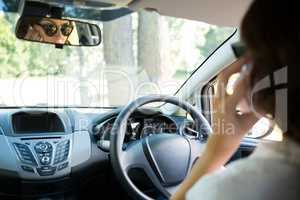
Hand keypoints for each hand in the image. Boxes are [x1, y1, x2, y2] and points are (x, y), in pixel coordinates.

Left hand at [171, 57, 258, 199]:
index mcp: (227, 108)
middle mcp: (218, 101)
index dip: (249, 72)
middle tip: (248, 56)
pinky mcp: (214, 100)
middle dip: (236, 63)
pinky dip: (228, 76)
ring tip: (243, 62)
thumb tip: (268, 98)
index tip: (257, 63)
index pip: (240, 85)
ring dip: (231, 68)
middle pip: (224, 76)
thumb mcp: (248, 125)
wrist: (217, 145)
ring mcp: (214, 99)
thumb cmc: (231, 137)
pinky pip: (220, 84)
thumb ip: (258, 110)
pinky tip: (236, 74)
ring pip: (220, 78)